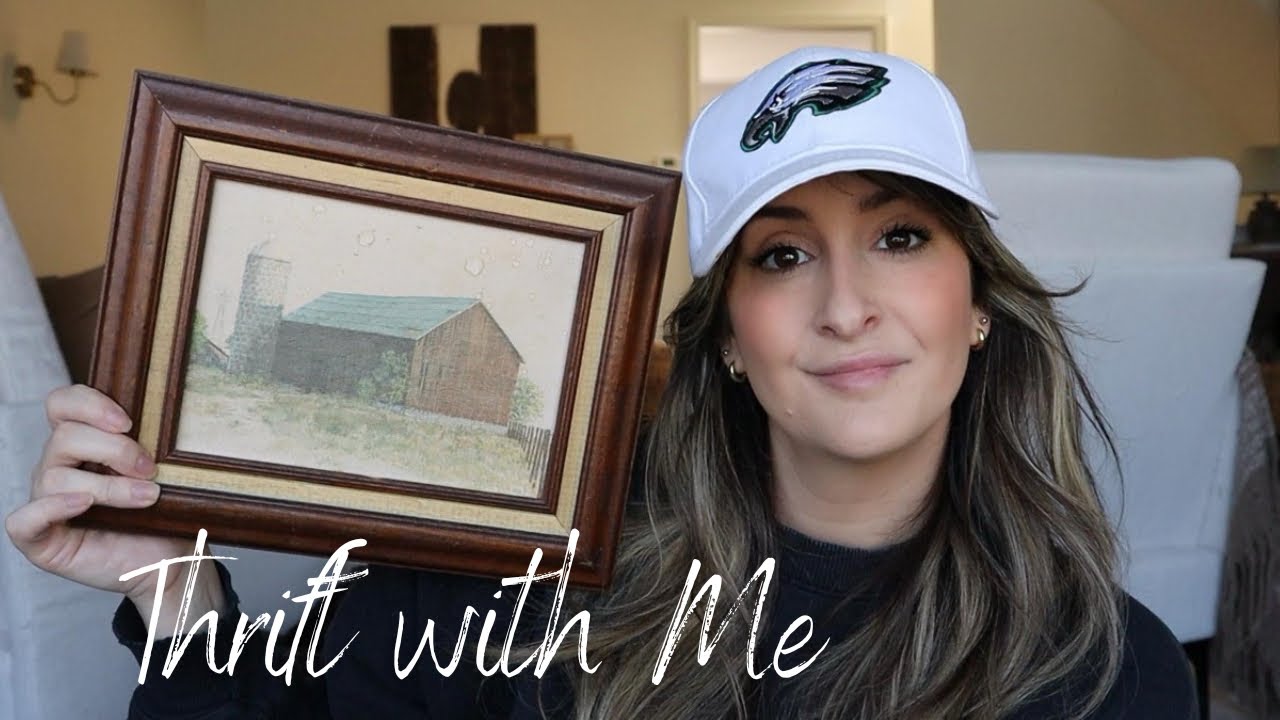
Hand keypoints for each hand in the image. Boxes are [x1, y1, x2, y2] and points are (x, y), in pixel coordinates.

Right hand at [4, 384, 224, 625]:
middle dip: (114, 450)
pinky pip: (22, 520)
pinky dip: (50, 509)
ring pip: (54, 477)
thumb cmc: (164, 513)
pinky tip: (83, 505)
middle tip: (150, 469)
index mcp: (81, 443)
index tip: (129, 422)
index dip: (89, 404)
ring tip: (147, 496)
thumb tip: (169, 420)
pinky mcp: (40, 540)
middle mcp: (57, 468)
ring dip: (108, 486)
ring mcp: (45, 503)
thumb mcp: (166, 472)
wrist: (168, 560)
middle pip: (64, 438)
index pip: (62, 404)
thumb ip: (156, 444)